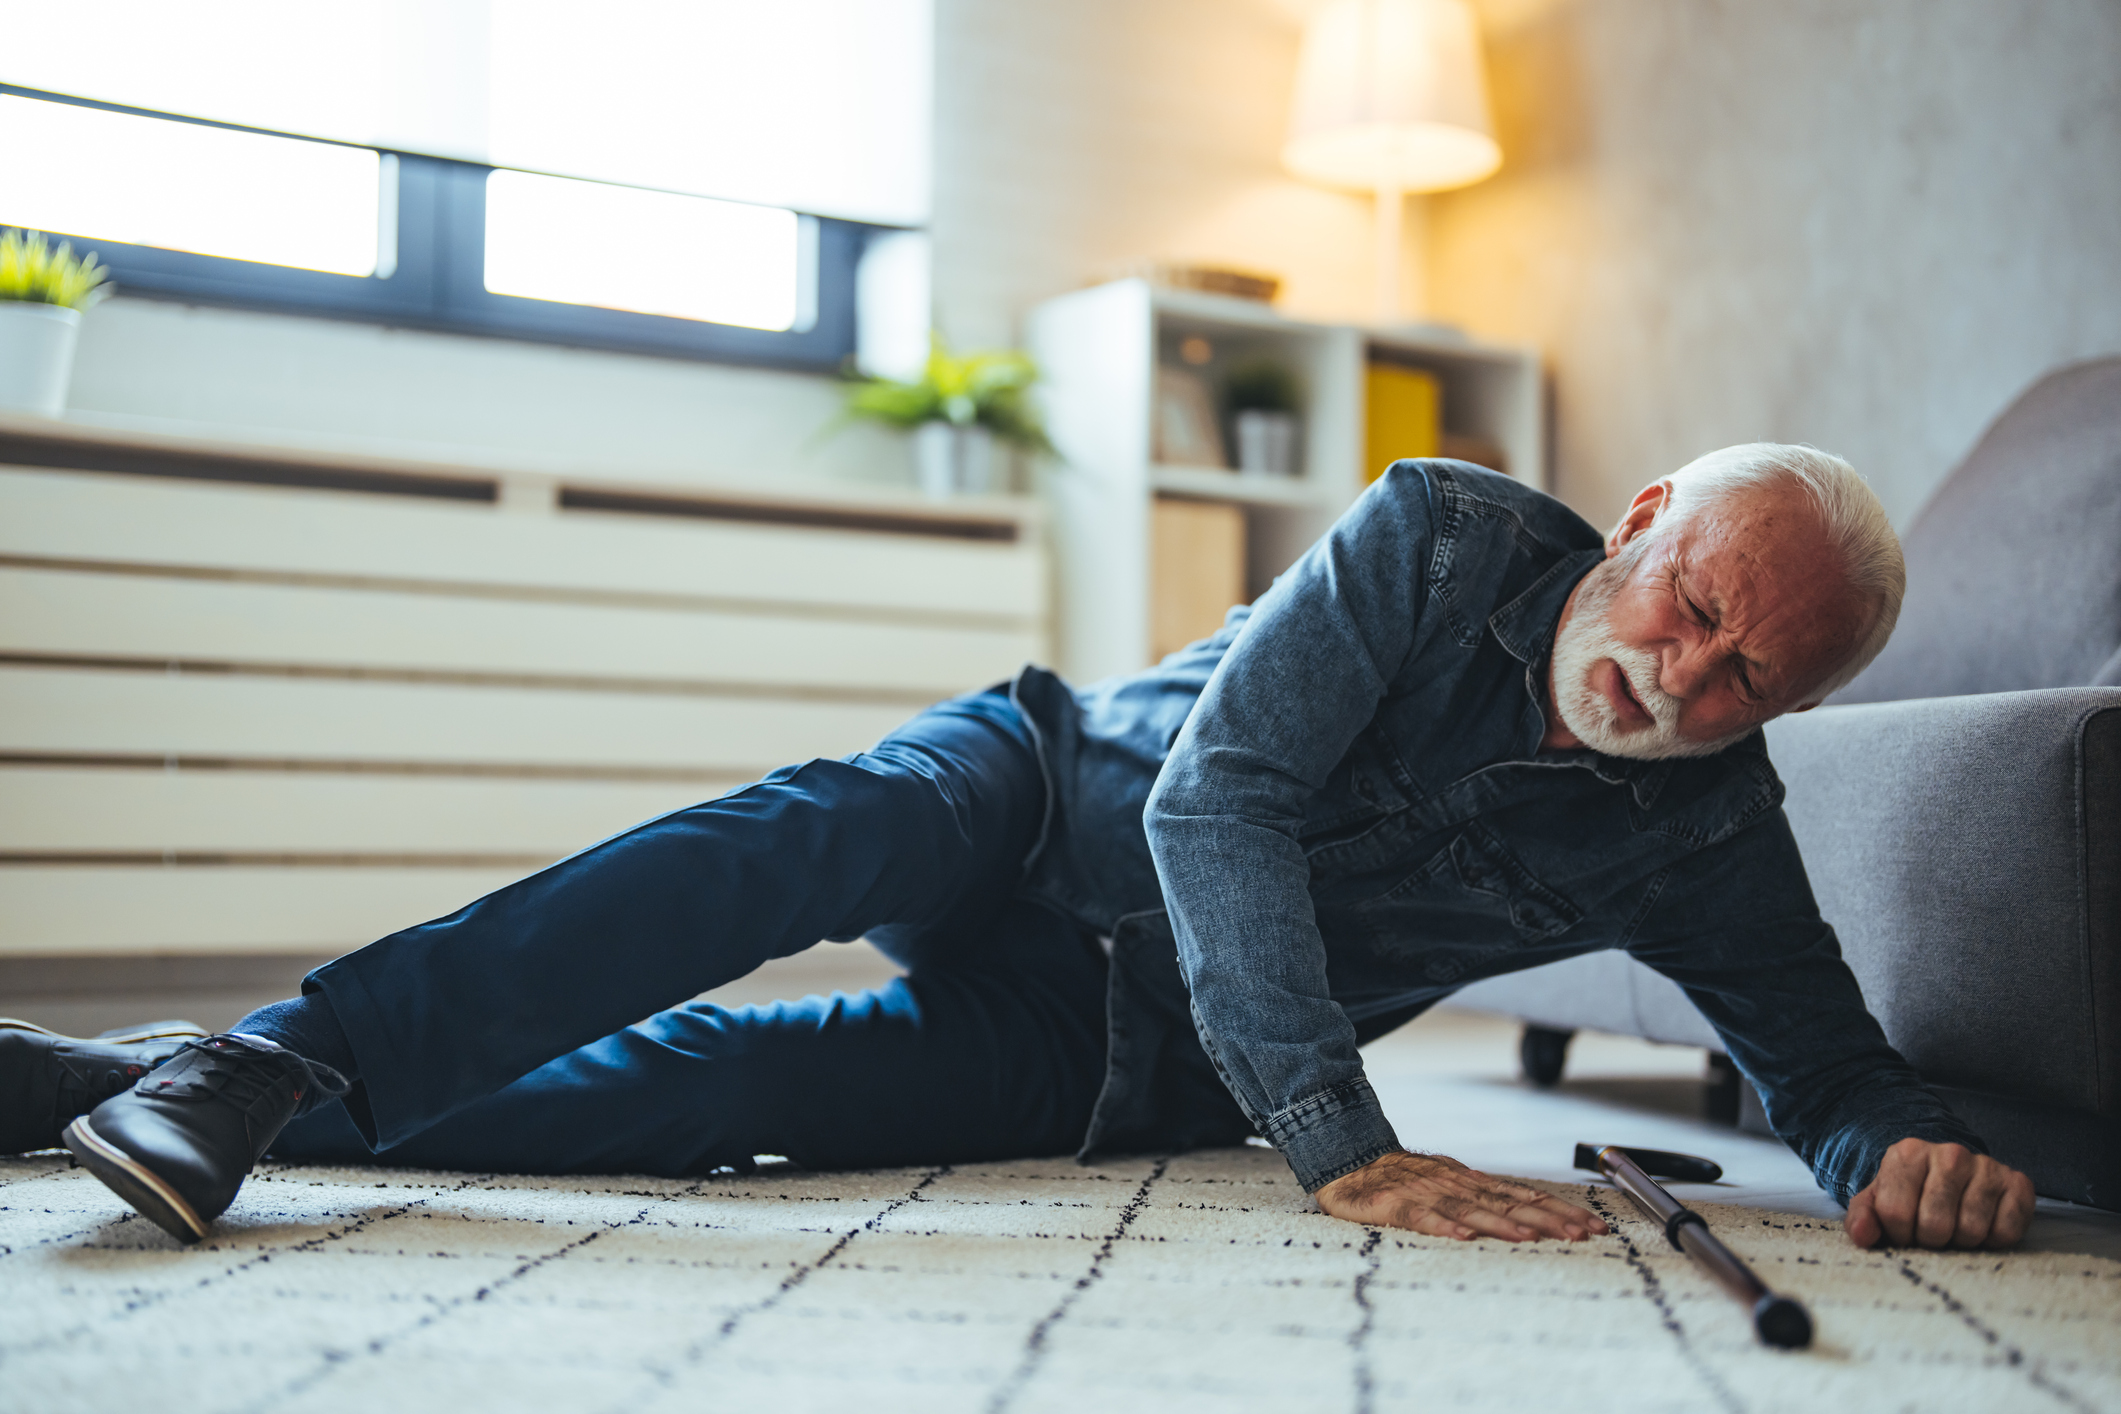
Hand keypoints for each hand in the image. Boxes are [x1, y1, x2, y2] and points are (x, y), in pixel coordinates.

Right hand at [1316, 1150, 1609, 1240]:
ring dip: (1503, 1224)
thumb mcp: (1446, 1183)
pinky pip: (1420, 1216)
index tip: (1592, 1225)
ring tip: (1532, 1238)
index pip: (1521, 1195)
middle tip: (1580, 1234)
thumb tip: (1528, 1216)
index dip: (1557, 1209)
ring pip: (1469, 1209)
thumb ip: (1481, 1198)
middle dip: (1546, 1218)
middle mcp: (1453, 1183)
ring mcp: (1423, 1192)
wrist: (1345, 1161)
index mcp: (1469, 1180)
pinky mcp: (1392, 1204)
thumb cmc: (1398, 1180)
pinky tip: (1463, 1235)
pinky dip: (1443, 1225)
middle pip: (1506, 1203)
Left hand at [1844, 1138, 2034, 1249]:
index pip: (1895, 1213)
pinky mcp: (2018, 1183)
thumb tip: (1861, 1235)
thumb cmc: (1910, 1195)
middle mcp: (1950, 1153)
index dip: (1898, 1235)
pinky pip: (2006, 1232)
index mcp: (1908, 1154)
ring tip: (1955, 1228)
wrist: (1952, 1177)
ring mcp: (1986, 1166)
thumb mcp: (1878, 1203)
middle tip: (1932, 1233)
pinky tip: (1983, 1226)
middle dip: (1930, 1241)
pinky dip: (1993, 1240)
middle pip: (1935, 1225)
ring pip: (1970, 1230)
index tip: (1903, 1231)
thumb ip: (1862, 1218)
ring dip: (1961, 1242)